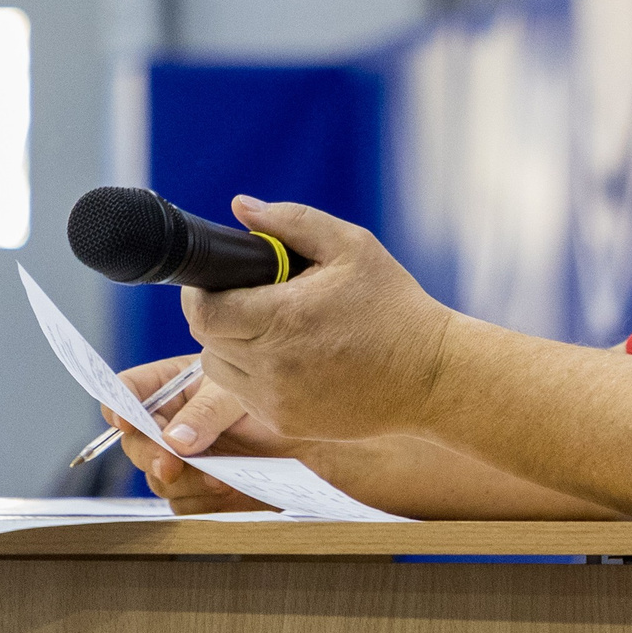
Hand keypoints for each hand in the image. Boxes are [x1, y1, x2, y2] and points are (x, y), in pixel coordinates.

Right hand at [101, 357, 285, 514]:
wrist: (317, 444)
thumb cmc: (277, 402)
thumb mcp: (239, 395)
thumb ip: (205, 413)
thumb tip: (173, 441)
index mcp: (173, 386)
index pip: (129, 392)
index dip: (118, 405)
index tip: (124, 420)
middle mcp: (171, 424)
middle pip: (135, 443)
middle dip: (150, 455)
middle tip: (169, 464)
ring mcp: (184, 461)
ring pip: (159, 480)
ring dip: (184, 481)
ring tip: (219, 476)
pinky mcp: (200, 492)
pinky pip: (184, 505)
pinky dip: (203, 502)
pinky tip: (229, 489)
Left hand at [181, 197, 457, 441]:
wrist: (431, 377)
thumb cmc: (393, 306)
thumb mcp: (351, 247)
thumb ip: (291, 221)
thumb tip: (240, 207)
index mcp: (283, 319)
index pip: (204, 312)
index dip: (200, 292)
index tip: (217, 280)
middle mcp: (272, 367)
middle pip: (206, 339)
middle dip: (219, 314)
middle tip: (249, 298)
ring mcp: (276, 402)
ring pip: (218, 371)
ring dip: (230, 347)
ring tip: (269, 328)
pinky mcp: (285, 424)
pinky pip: (243, 395)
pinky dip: (251, 374)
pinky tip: (286, 357)